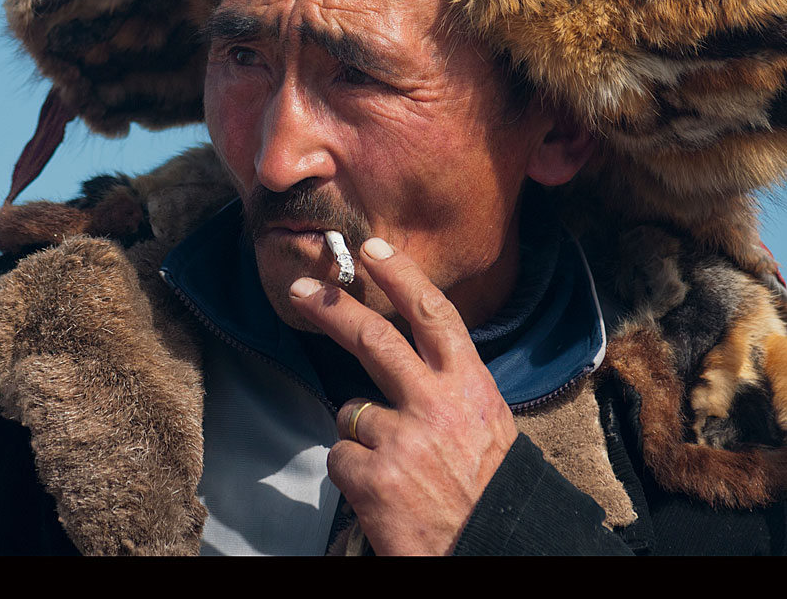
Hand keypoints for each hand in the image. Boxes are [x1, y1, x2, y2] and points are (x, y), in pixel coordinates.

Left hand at [288, 237, 515, 554]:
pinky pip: (341, 458)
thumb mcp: (487, 427)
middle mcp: (436, 405)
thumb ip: (449, 390)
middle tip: (303, 289)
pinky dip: (355, 475)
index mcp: (470, 389)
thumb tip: (409, 360)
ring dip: (362, 438)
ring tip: (397, 471)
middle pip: (374, 339)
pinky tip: (384, 495)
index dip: (401, 277)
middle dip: (333, 309)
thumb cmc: (491, 493)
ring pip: (350, 413)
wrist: (495, 550)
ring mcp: (402, 439)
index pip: (434, 317)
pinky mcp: (372, 475)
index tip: (372, 249)